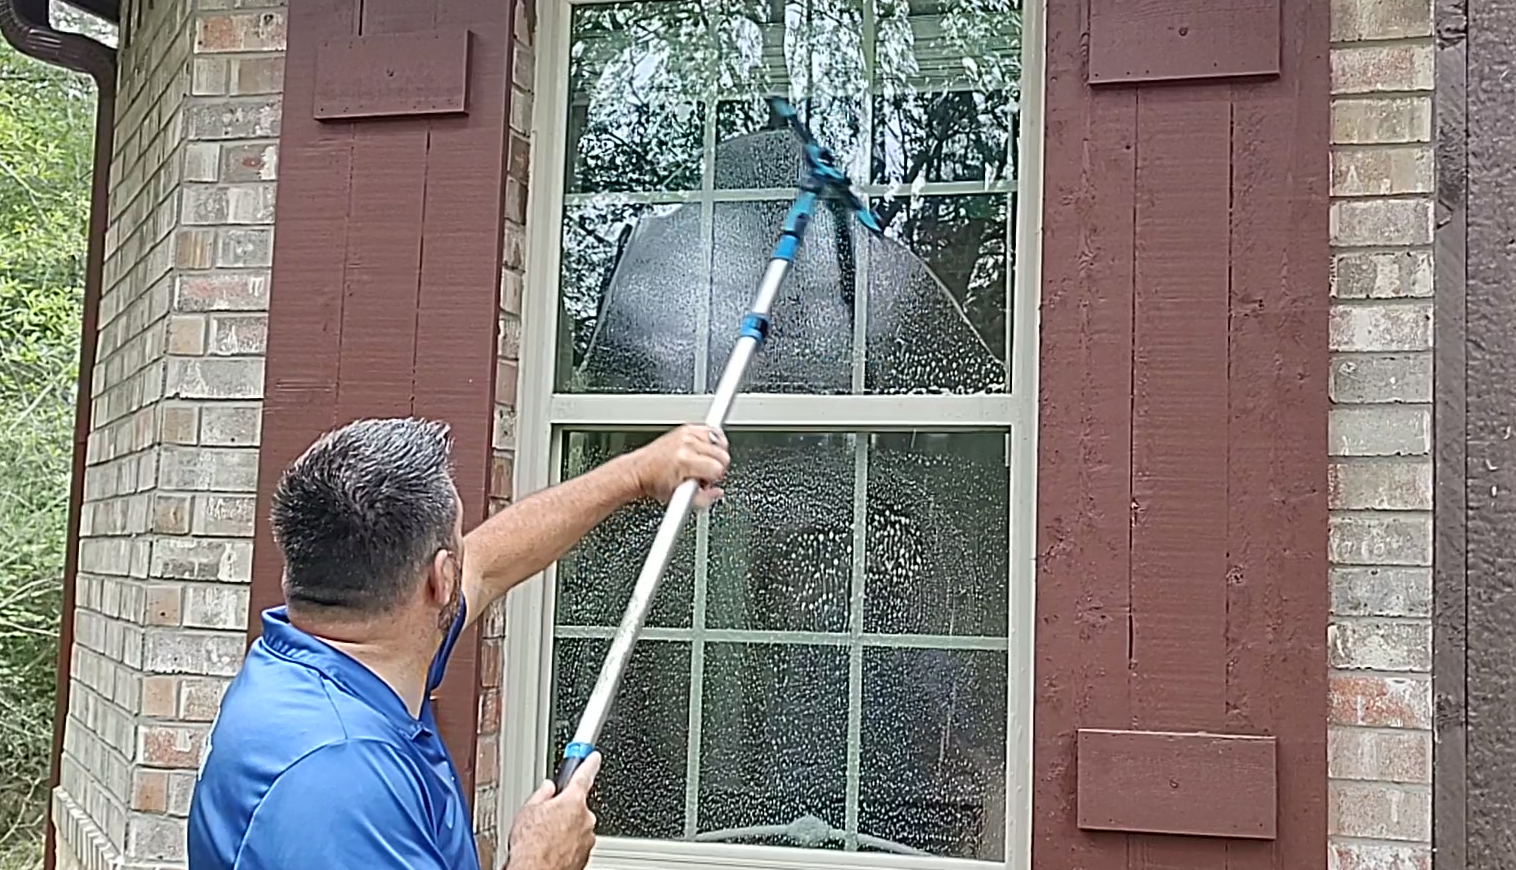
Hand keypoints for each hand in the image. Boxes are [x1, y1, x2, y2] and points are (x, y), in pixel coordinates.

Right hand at [505, 753, 600, 869]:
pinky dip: (565, 845)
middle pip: (577, 806)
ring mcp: (587, 838)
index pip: (585, 775)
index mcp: (573, 800)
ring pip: (577, 827)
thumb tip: (547, 788)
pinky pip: (576, 844)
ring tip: (544, 839)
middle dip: (564, 810)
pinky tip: (550, 849)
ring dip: (564, 829)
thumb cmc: (530, 845)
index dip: (589, 762)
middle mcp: (586, 818)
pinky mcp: (585, 855)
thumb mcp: (528, 810)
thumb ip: (542, 794)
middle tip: (545, 819)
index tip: (594, 756)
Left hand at [629, 424, 730, 507]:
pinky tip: (705, 451)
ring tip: (704, 462)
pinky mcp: (685, 428)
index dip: (714, 478)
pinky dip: (712, 440)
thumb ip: (703, 498)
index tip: (706, 482)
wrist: (638, 470)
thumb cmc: (654, 483)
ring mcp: (686, 434)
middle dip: (717, 467)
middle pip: (722, 454)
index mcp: (685, 460)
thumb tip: (717, 493)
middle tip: (704, 474)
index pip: (717, 467)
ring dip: (715, 453)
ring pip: (719, 441)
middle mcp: (686, 444)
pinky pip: (711, 430)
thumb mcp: (678, 497)